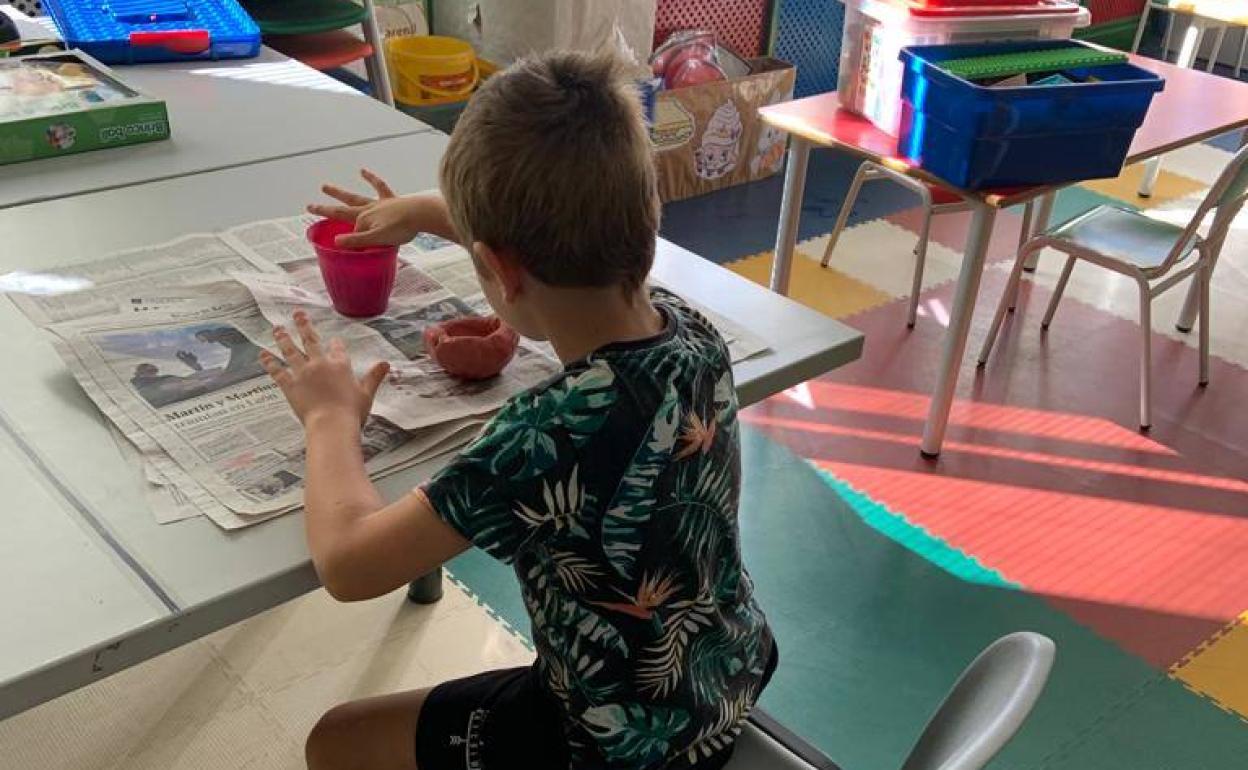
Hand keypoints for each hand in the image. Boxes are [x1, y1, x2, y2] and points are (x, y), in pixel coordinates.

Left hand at [260, 311, 389, 426]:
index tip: (334, 340)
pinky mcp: (290, 385)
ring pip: (291, 351)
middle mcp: (320, 364)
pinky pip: (277, 371)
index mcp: (340, 365)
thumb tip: (386, 363)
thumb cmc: (352, 411)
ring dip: (283, 338)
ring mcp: (303, 373)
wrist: (331, 424)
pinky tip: (263, 354)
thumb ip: (374, 377)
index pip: (338, 349)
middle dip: (304, 325)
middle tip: (297, 313)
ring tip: (277, 328)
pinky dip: (269, 362)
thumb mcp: (367, 393)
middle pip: (311, 341)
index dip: (336, 344)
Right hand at [307, 169, 422, 248]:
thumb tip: (336, 242)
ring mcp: (378, 203)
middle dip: (326, 210)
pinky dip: (371, 178)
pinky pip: (378, 186)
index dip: (346, 242)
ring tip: (325, 186)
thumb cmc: (401, 228)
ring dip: (339, 192)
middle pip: (342, 209)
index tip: (345, 251)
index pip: (348, 233)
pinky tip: (362, 170)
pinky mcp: (390, 199)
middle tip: (309, 205)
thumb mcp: (377, 238)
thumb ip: (357, 241)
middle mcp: (367, 210)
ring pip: (355, 197)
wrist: (421, 214)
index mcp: (363, 221)